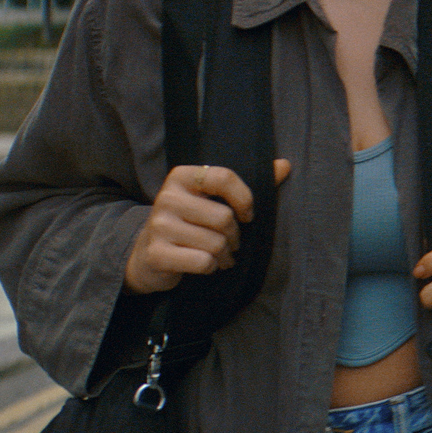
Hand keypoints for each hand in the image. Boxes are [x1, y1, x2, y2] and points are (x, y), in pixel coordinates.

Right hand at [124, 159, 291, 293]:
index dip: (244, 198)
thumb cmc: (189, 224)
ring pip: (216, 243)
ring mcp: (158, 226)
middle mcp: (166, 197)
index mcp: (182, 177)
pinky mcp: (156, 253)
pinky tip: (205, 265)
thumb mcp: (211, 200)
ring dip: (225, 255)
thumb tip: (285, 165)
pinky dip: (211, 267)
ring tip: (220, 256)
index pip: (224, 177)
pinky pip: (202, 261)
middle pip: (224, 217)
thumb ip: (246, 184)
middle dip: (235, 236)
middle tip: (231, 243)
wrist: (146, 256)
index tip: (247, 215)